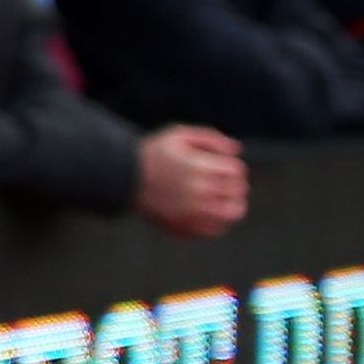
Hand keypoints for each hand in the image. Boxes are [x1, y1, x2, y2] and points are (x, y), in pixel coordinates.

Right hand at [132, 125, 247, 237]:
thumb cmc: (153, 154)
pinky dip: (219, 220)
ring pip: (234, 212)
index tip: (222, 165)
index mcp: (200, 167)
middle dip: (234, 182)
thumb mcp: (178, 135)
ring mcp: (196, 212)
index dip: (232, 166)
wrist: (124, 178)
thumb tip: (236, 150)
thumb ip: (210, 138)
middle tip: (222, 180)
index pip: (237, 170)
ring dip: (233, 203)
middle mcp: (201, 191)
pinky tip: (208, 210)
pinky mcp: (188, 227)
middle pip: (238, 190)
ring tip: (222, 198)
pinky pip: (218, 228)